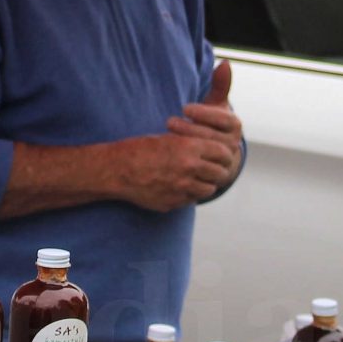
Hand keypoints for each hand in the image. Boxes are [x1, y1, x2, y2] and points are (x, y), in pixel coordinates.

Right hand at [109, 129, 239, 211]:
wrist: (117, 170)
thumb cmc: (140, 149)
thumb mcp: (168, 138)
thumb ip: (192, 144)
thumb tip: (213, 149)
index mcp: (189, 147)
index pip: (223, 153)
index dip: (225, 155)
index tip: (222, 157)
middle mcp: (189, 168)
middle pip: (220, 173)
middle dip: (219, 171)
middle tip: (214, 170)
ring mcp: (181, 188)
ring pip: (209, 189)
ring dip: (206, 184)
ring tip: (197, 179)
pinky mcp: (173, 203)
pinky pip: (191, 200)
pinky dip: (190, 194)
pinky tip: (180, 187)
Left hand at [167, 60, 242, 160]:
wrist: (215, 151)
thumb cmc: (211, 122)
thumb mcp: (215, 103)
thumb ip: (219, 84)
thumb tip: (225, 62)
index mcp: (234, 126)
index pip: (223, 119)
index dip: (204, 113)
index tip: (185, 107)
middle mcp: (233, 145)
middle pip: (212, 137)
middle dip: (190, 129)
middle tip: (169, 122)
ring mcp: (224, 163)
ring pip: (206, 155)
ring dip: (185, 144)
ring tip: (167, 135)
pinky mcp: (212, 177)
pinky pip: (199, 170)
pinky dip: (184, 163)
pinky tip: (168, 155)